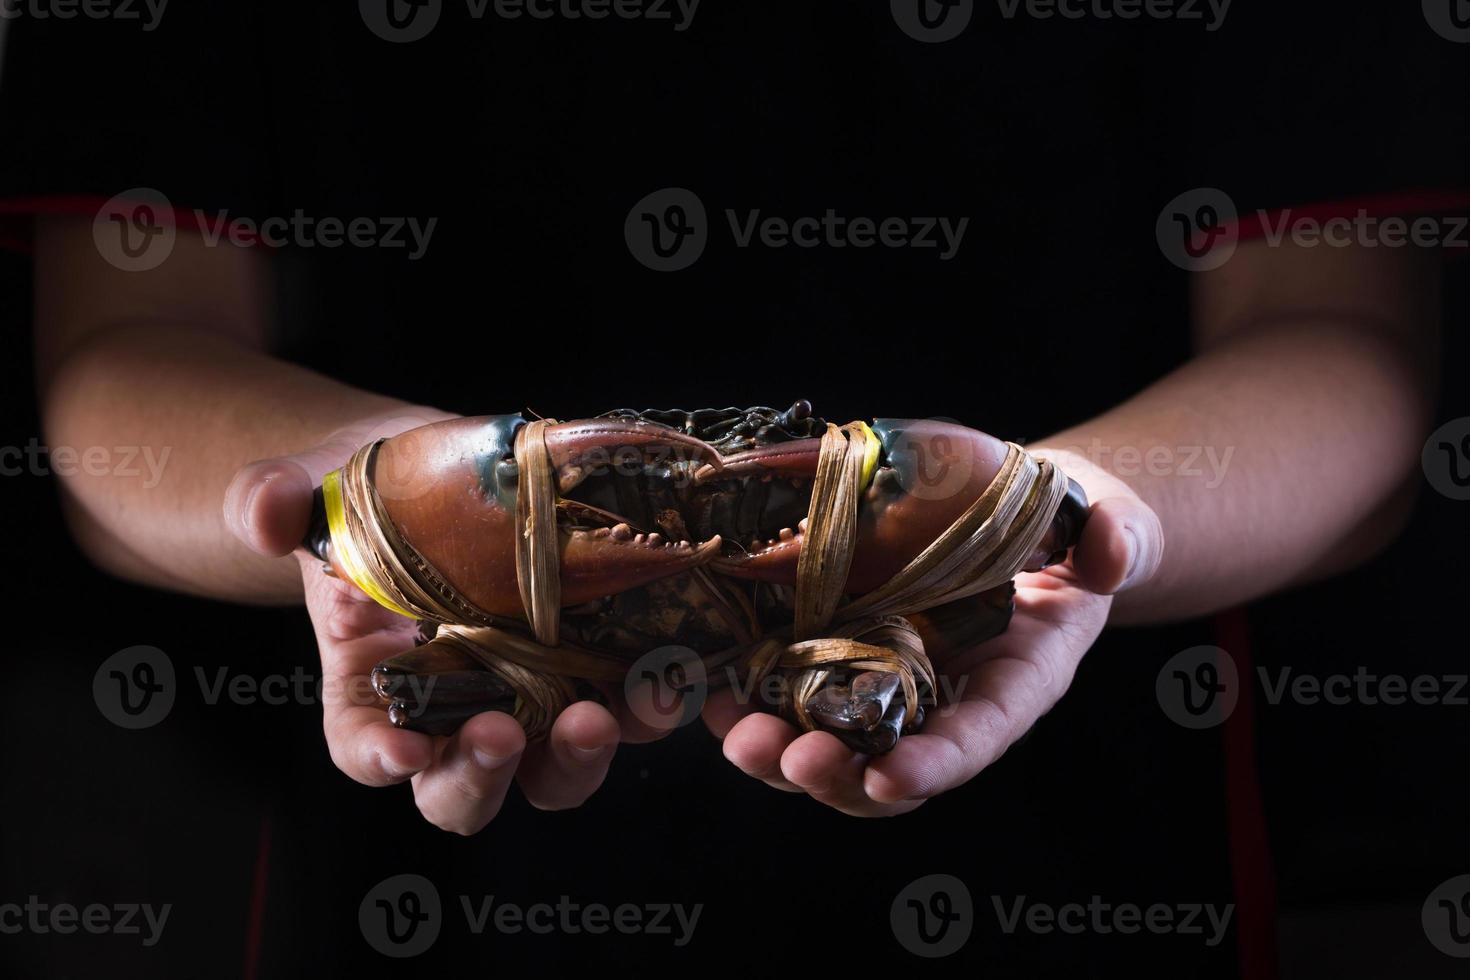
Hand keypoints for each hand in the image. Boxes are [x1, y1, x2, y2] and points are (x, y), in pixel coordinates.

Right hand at [223, 408, 624, 834]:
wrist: (448, 474)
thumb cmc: (370, 494)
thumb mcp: (318, 486)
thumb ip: (276, 499)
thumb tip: (262, 512)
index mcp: (371, 686)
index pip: (365, 748)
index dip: (381, 760)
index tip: (404, 751)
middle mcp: (451, 712)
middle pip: (462, 788)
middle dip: (482, 777)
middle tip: (504, 734)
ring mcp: (528, 696)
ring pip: (551, 767)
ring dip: (579, 756)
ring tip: (604, 714)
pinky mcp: (592, 666)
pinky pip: (623, 706)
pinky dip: (646, 703)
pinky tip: (666, 674)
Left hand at [703, 450, 1162, 816]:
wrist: (1009, 514)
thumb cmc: (1060, 525)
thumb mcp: (1101, 522)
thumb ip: (1115, 537)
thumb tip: (1114, 549)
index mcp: (1013, 682)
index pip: (978, 736)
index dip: (936, 764)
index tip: (893, 778)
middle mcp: (944, 701)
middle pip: (887, 767)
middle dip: (835, 775)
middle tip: (787, 759)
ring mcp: (885, 686)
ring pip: (828, 745)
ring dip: (775, 750)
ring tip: (731, 731)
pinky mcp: (836, 655)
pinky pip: (788, 695)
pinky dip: (748, 700)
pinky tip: (709, 687)